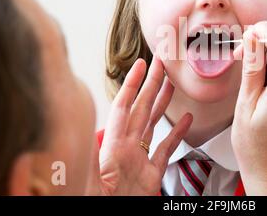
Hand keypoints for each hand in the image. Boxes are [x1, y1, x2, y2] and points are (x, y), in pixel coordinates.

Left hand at [86, 54, 191, 194]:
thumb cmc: (95, 201)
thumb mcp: (88, 179)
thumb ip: (88, 154)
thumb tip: (80, 124)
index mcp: (113, 146)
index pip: (124, 107)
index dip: (132, 84)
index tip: (140, 65)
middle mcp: (127, 148)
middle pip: (142, 109)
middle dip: (152, 85)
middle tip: (162, 66)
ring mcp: (140, 159)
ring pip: (154, 124)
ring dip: (162, 103)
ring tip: (171, 85)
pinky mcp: (152, 174)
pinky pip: (166, 148)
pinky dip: (177, 133)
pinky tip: (186, 120)